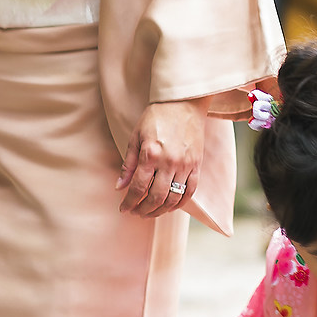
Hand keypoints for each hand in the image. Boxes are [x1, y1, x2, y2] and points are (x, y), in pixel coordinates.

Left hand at [117, 98, 206, 216]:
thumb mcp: (136, 137)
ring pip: (173, 198)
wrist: (183, 103)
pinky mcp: (197, 165)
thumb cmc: (156, 117)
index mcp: (150, 154)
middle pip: (155, 197)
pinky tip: (170, 207)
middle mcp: (169, 162)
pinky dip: (180, 203)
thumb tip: (119, 187)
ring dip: (160, 210)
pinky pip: (190, 191)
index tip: (124, 209)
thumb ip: (128, 164)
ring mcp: (185, 165)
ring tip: (150, 213)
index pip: (138, 188)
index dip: (129, 202)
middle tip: (136, 213)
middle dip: (143, 210)